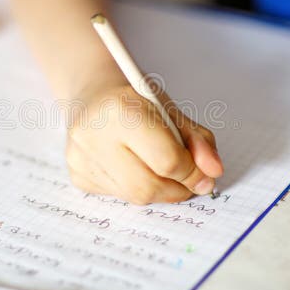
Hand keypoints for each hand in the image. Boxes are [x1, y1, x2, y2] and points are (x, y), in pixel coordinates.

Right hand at [65, 82, 224, 204]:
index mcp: (121, 110)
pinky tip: (133, 166)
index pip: (167, 160)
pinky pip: (118, 195)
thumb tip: (213, 172)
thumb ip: (197, 140)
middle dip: (177, 189)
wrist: (93, 93)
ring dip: (158, 191)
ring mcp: (81, 158)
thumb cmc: (134, 99)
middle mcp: (94, 136)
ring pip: (134, 196)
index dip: (192, 172)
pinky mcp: (77, 174)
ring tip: (162, 171)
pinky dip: (135, 187)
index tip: (203, 173)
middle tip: (189, 181)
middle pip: (148, 187)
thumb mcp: (170, 109)